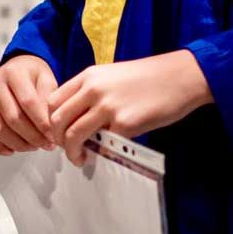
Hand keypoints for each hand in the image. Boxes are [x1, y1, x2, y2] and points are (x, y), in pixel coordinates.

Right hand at [0, 54, 57, 154]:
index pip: (28, 102)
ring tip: (34, 146)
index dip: (42, 123)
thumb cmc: (33, 75)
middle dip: (32, 136)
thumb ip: (49, 100)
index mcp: (13, 72)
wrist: (17, 68)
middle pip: (12, 118)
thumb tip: (51, 128)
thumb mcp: (47, 79)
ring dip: (18, 144)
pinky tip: (11, 150)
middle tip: (46, 144)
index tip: (53, 136)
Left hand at [49, 51, 212, 166]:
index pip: (53, 101)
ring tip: (81, 158)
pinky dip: (97, 153)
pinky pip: (100, 144)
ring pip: (72, 135)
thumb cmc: (150, 78)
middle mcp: (93, 89)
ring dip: (72, 152)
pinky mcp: (123, 124)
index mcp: (89, 75)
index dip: (53, 122)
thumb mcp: (113, 76)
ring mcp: (107, 106)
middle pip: (57, 120)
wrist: (179, 77)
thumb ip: (93, 93)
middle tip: (68, 149)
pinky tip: (103, 154)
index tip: (60, 133)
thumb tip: (78, 120)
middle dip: (58, 140)